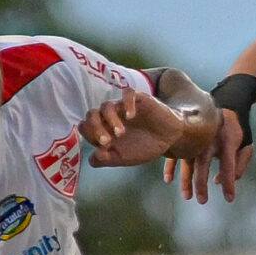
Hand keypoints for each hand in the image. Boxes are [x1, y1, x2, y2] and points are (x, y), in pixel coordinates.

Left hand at [81, 88, 204, 169]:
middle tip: (107, 142)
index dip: (89, 135)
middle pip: (92, 114)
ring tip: (120, 134)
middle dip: (95, 128)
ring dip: (110, 120)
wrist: (170, 139)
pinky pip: (128, 94)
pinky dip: (127, 104)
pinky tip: (131, 117)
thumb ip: (106, 159)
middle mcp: (110, 116)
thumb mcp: (124, 158)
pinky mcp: (139, 99)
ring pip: (107, 106)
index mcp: (104, 129)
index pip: (86, 126)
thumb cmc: (145, 147)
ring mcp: (124, 107)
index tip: (102, 147)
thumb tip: (93, 157)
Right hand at [171, 109, 251, 205]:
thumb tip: (219, 181)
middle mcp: (210, 138)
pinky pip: (176, 151)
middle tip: (202, 201)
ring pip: (187, 160)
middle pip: (203, 164)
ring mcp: (195, 136)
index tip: (229, 199)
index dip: (229, 183)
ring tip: (187, 196)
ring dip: (186, 180)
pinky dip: (171, 166)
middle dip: (201, 184)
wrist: (223, 104)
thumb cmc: (236, 131)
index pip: (228, 165)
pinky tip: (169, 179)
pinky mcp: (185, 135)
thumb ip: (240, 164)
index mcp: (228, 140)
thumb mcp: (245, 145)